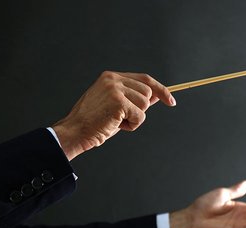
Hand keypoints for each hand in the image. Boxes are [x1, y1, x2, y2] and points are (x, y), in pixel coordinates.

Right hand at [53, 71, 175, 159]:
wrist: (75, 132)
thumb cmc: (94, 122)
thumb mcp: (116, 106)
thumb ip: (135, 99)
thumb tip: (157, 96)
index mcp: (111, 77)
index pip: (144, 79)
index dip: (160, 90)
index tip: (171, 100)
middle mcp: (113, 79)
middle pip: (147, 93)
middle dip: (140, 109)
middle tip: (121, 117)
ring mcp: (115, 89)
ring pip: (145, 104)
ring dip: (135, 118)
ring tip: (116, 121)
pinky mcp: (118, 102)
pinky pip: (140, 116)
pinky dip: (132, 125)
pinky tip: (116, 125)